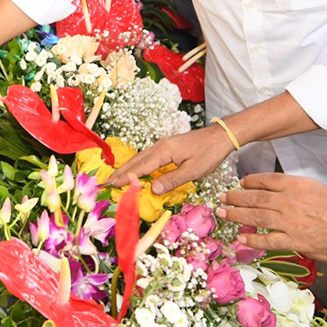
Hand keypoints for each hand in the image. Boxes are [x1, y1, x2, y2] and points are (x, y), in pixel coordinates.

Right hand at [106, 123, 234, 194]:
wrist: (220, 136)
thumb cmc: (209, 153)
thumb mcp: (193, 170)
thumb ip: (172, 180)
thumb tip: (152, 190)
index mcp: (164, 151)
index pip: (141, 167)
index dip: (126, 178)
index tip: (111, 185)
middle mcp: (160, 146)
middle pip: (136, 161)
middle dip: (120, 173)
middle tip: (106, 183)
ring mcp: (163, 145)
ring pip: (140, 158)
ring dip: (127, 169)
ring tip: (115, 179)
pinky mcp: (167, 147)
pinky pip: (148, 157)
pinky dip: (137, 165)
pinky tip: (135, 171)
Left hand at [217, 172, 326, 264]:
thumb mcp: (320, 191)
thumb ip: (299, 193)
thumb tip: (281, 198)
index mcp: (298, 185)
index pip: (266, 180)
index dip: (250, 182)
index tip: (240, 184)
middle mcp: (290, 200)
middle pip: (256, 198)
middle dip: (236, 198)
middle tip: (222, 198)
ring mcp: (291, 221)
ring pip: (256, 217)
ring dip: (236, 215)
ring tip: (224, 214)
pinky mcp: (295, 241)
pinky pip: (268, 240)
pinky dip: (252, 240)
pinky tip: (241, 240)